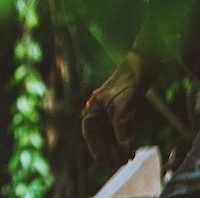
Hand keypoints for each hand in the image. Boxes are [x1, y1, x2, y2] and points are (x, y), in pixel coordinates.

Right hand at [81, 52, 153, 166]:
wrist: (140, 68)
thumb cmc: (126, 83)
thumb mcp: (123, 106)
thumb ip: (123, 128)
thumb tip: (125, 148)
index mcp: (92, 109)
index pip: (90, 133)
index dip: (96, 148)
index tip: (104, 161)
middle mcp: (99, 112)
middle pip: (101, 136)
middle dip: (110, 150)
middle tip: (120, 163)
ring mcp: (111, 112)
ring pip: (111, 135)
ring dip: (118, 147)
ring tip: (126, 159)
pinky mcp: (123, 112)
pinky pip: (121, 130)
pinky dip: (125, 140)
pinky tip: (131, 149)